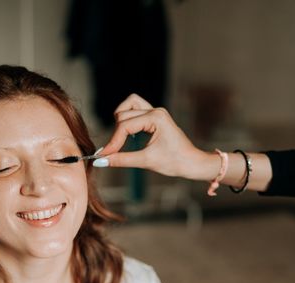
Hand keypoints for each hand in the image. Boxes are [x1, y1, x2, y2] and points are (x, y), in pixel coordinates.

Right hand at [100, 94, 217, 180]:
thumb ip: (122, 159)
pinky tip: (128, 135)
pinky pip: (135, 110)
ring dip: (120, 121)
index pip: (125, 126)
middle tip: (113, 152)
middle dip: (116, 134)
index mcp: (156, 118)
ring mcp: (156, 112)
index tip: (103, 155)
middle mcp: (156, 111)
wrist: (192, 163)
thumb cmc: (175, 162)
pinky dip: (127, 120)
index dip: (113, 142)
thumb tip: (102, 161)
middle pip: (123, 115)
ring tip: (120, 139)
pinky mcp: (155, 117)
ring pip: (128, 106)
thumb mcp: (146, 161)